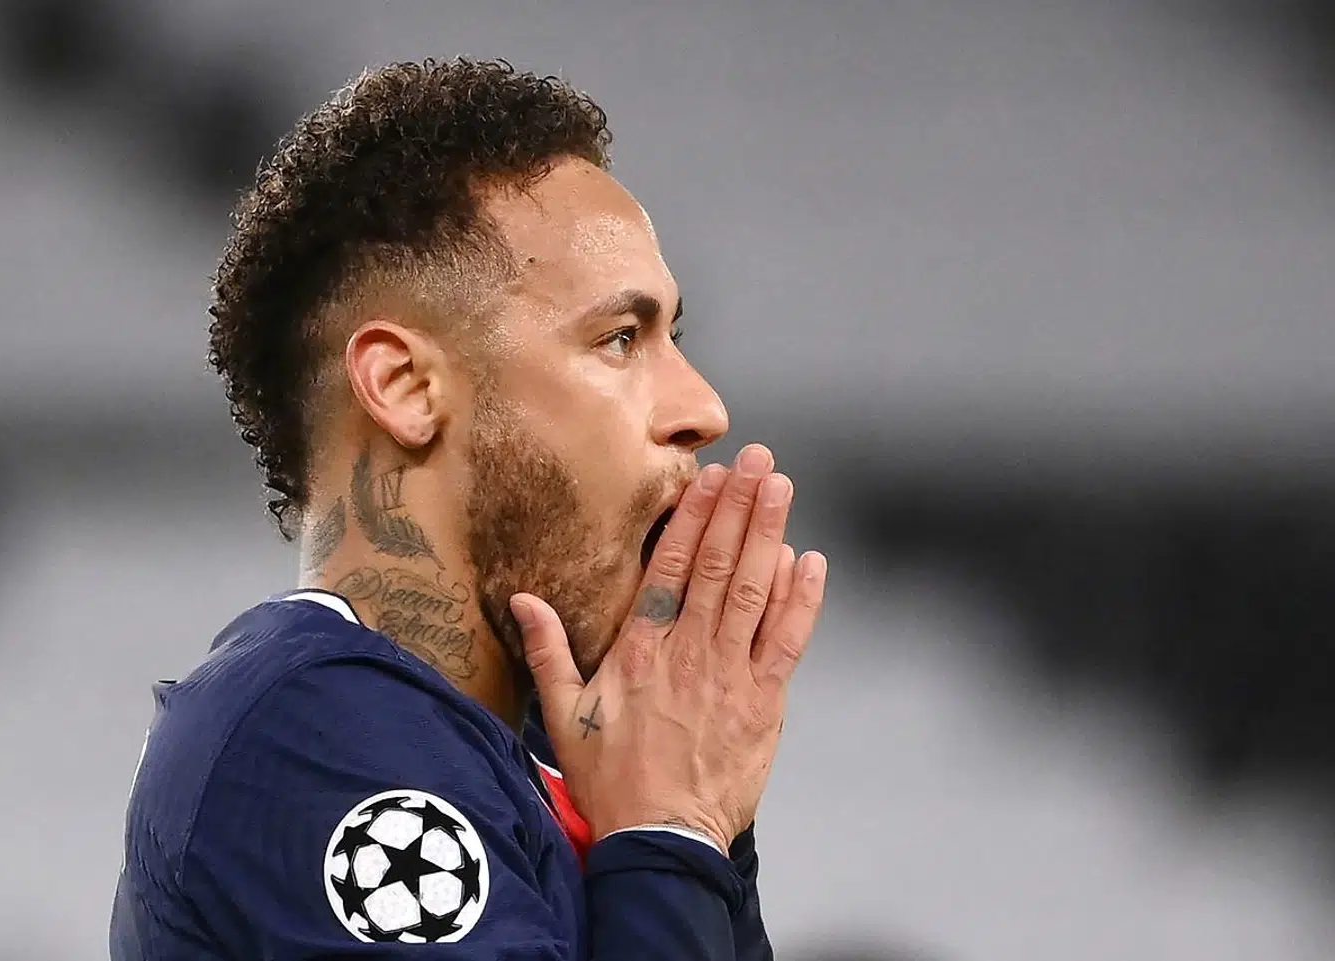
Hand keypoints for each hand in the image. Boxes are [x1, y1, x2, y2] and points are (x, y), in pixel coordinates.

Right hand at [509, 444, 826, 852]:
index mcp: (641, 651)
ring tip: (781, 488)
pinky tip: (811, 562)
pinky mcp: (765, 703)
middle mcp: (690, 653)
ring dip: (771, 534)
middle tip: (758, 460)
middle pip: (721, 566)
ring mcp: (732, 675)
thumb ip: (547, 653)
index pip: (672, 567)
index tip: (710, 477)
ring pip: (756, 591)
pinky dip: (802, 600)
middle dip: (740, 507)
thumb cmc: (612, 782)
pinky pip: (788, 641)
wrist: (662, 842)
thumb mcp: (562, 718)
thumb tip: (523, 599)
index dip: (694, 517)